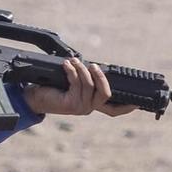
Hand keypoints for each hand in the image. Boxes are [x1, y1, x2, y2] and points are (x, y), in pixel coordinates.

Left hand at [23, 58, 137, 116]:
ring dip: (82, 70)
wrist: (32, 97)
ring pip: (89, 86)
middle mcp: (88, 108)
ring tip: (73, 61)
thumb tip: (95, 67)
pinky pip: (77, 84)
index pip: (113, 110)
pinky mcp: (71, 105)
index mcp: (92, 104)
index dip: (127, 107)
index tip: (138, 103)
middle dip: (101, 77)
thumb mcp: (72, 82)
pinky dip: (72, 72)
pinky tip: (66, 65)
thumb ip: (86, 79)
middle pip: (105, 94)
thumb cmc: (52, 87)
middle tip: (92, 65)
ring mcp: (80, 108)